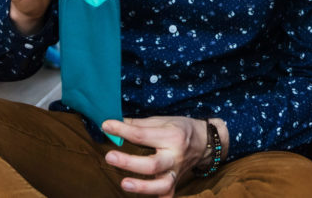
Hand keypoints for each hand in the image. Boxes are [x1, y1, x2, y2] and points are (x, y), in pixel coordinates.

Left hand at [102, 116, 219, 196]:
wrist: (205, 142)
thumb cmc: (180, 128)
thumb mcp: (163, 120)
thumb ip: (139, 124)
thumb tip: (115, 123)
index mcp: (171, 136)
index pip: (142, 135)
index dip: (122, 130)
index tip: (106, 126)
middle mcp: (175, 156)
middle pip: (152, 164)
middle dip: (129, 162)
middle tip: (109, 156)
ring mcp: (176, 172)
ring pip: (161, 185)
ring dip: (142, 187)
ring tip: (124, 184)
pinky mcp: (176, 183)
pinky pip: (167, 194)